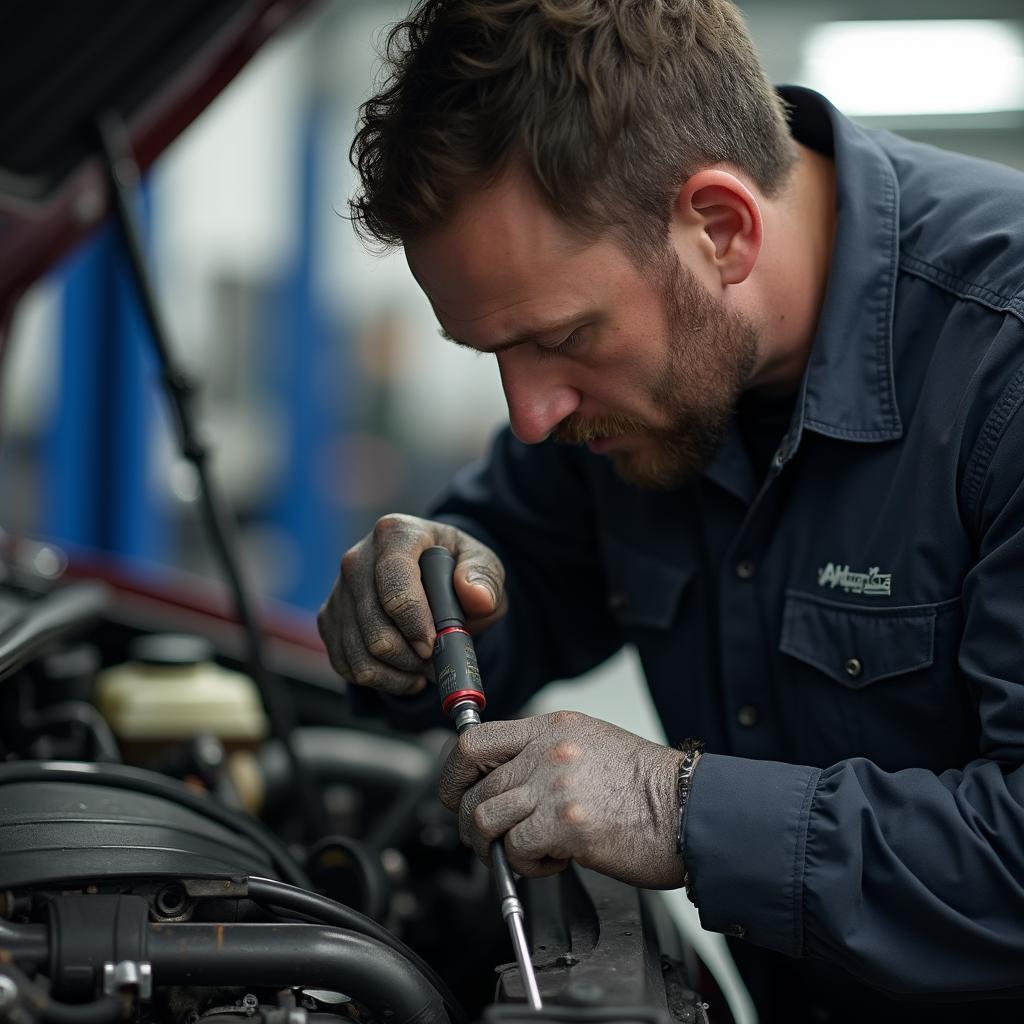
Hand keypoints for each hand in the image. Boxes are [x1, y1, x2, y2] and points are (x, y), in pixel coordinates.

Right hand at [317, 514, 506, 695]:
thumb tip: (477, 596)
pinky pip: (347, 665)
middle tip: (436, 660)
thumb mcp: (484, 564)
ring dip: (398, 672)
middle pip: (375, 626)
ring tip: (423, 668)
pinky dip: (380, 679)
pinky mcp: (330, 618)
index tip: (434, 646)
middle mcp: (358, 558)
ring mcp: (340, 590)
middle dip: (411, 656)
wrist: (431, 574)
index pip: (395, 584)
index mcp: (395, 533)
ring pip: (360, 654)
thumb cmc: (457, 568)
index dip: (415, 622)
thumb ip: (485, 577)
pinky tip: (404, 672)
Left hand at [441, 711, 685, 888]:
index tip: (456, 795)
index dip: (454, 774)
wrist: (690, 810)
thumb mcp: (589, 745)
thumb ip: (543, 754)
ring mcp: (555, 784)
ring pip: (486, 819)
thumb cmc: (647, 786)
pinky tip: (555, 861)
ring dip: (497, 846)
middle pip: (475, 787)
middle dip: (473, 824)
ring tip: (527, 852)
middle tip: (491, 842)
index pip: (475, 740)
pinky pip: (516, 849)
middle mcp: (548, 749)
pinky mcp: (566, 822)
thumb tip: (503, 782)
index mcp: (552, 726)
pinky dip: (527, 864)